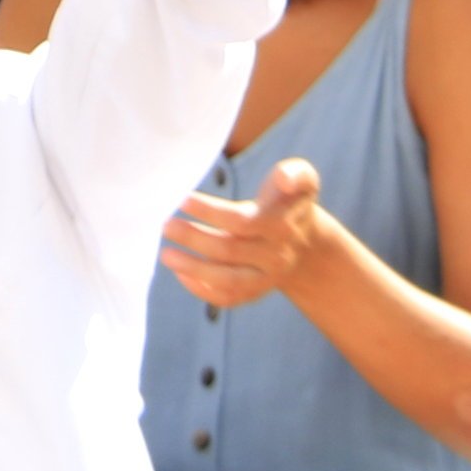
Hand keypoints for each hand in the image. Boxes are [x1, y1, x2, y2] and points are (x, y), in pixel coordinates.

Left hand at [159, 154, 331, 309]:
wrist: (305, 241)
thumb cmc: (289, 200)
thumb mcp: (301, 179)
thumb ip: (295, 173)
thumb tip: (285, 180)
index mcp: (281, 225)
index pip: (241, 221)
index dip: (208, 211)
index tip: (181, 199)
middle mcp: (275, 255)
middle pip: (229, 250)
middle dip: (193, 238)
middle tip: (165, 225)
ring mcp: (266, 278)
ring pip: (229, 281)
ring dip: (194, 269)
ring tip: (165, 254)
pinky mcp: (256, 292)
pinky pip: (229, 298)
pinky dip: (203, 290)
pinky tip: (180, 273)